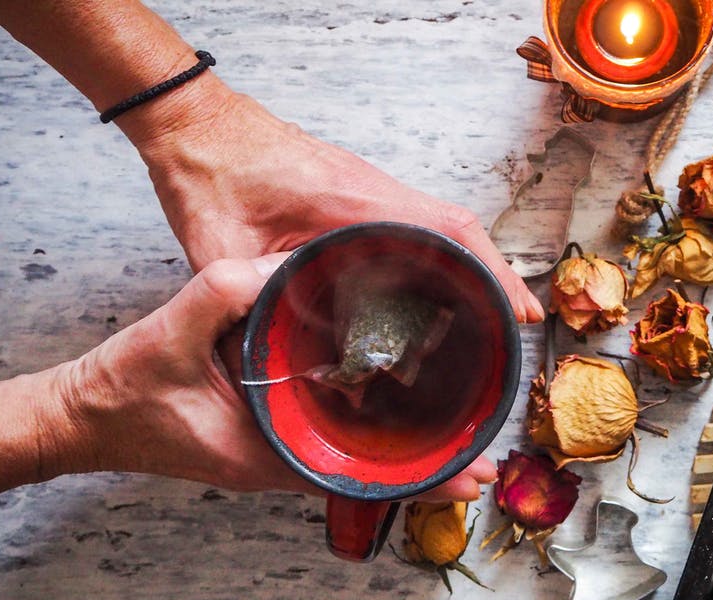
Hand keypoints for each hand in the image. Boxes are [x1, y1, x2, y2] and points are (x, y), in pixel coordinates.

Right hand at [40, 253, 494, 498]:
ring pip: (352, 449)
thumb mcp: (166, 338)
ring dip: (401, 440)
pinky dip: (364, 419)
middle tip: (487, 454)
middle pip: (369, 465)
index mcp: (265, 452)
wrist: (84, 414)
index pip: (358, 472)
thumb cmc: (122, 393)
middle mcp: (278, 455)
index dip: (418, 477)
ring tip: (458, 425)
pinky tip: (391, 395)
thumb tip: (270, 269)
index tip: (473, 475)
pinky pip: (329, 429)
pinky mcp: (267, 426)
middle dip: (427, 464)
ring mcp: (274, 444)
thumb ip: (215, 301)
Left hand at [128, 80, 543, 323]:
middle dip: (495, 276)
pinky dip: (442, 255)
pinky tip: (440, 289)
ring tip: (490, 315)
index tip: (518, 308)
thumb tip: (268, 362)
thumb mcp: (221, 252)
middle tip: (517, 325)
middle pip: (459, 231)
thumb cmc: (208, 174)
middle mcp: (373, 191)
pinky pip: (416, 224)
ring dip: (472, 265)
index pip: (446, 231)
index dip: (491, 270)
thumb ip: (251, 304)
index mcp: (353, 201)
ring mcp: (370, 190)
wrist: (194, 125)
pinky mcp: (358, 195)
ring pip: (442, 228)